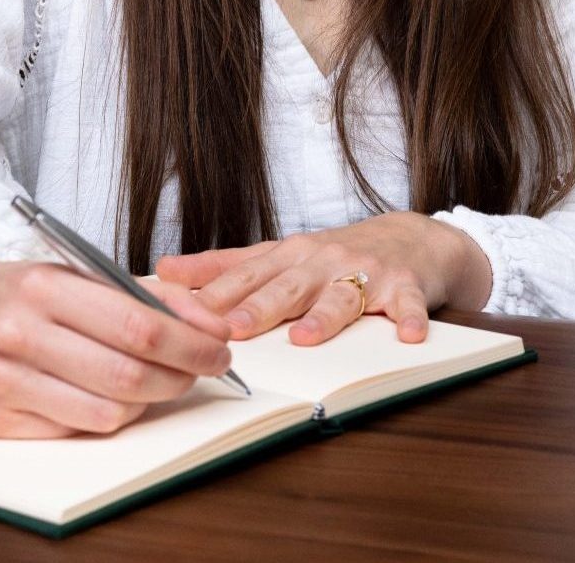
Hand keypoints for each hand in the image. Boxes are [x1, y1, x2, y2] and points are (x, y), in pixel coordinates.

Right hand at [0, 238, 234, 438]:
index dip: (191, 344)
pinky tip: (113, 396)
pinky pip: (76, 430)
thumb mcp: (74, 272)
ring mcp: (3, 381)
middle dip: (181, 377)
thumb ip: (143, 294)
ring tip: (158, 382)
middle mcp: (19, 335)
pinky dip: (108, 416)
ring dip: (149, 402)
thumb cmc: (16, 291)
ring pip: (107, 412)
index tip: (219, 348)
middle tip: (201, 369)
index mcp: (44, 288)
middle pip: (128, 374)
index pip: (138, 326)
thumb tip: (210, 324)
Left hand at [156, 212, 491, 345]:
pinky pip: (410, 304)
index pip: (245, 276)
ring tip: (305, 337)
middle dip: (259, 307)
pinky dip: (412, 319)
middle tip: (235, 329)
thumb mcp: (278, 255)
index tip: (185, 314)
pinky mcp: (406, 285)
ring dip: (324, 317)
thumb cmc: (334, 255)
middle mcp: (322, 261)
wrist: (410, 237)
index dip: (216, 295)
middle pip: (287, 286)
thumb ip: (223, 267)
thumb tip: (162, 272)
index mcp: (288, 257)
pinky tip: (409, 336)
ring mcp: (365, 273)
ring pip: (341, 296)